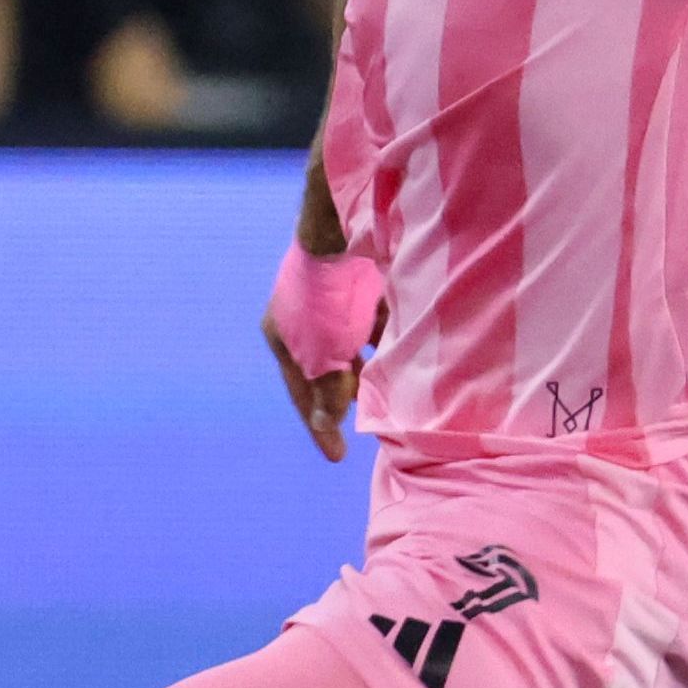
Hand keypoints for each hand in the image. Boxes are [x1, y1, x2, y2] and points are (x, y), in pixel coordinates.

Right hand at [261, 243, 383, 462]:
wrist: (342, 230)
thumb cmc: (328, 299)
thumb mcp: (324, 354)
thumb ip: (326, 390)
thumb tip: (326, 423)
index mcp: (282, 334)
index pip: (300, 390)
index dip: (318, 425)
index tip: (337, 457)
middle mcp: (302, 315)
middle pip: (326, 365)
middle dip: (345, 393)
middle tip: (365, 418)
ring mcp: (330, 295)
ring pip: (352, 341)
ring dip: (370, 364)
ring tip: (391, 388)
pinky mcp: (358, 280)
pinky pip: (372, 318)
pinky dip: (386, 335)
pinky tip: (405, 348)